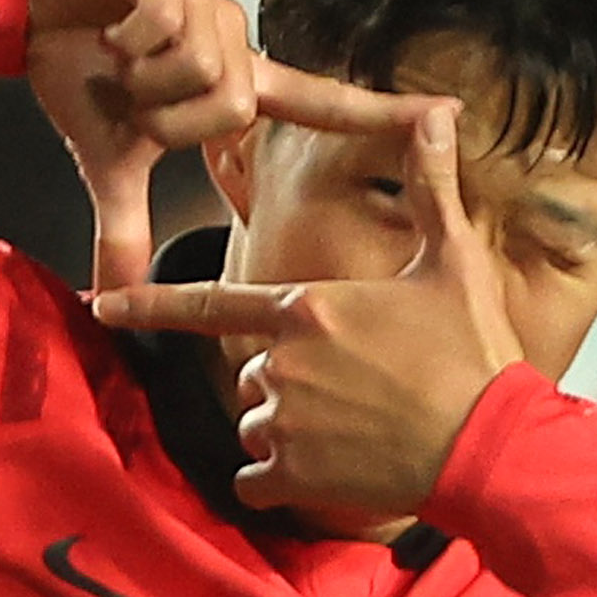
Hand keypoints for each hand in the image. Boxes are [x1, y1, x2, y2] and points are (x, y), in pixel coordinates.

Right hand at [25, 0, 425, 289]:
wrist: (24, 3)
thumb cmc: (78, 71)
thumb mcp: (109, 160)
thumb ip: (125, 227)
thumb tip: (113, 301)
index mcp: (236, 79)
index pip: (322, 102)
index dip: (380, 115)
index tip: (449, 116)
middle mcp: (234, 36)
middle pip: (233, 107)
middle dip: (169, 120)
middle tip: (132, 98)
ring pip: (201, 69)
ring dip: (144, 79)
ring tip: (118, 57)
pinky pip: (166, 26)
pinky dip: (126, 39)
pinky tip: (109, 25)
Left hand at [91, 104, 526, 519]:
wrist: (491, 444)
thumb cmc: (474, 352)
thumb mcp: (452, 260)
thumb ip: (428, 187)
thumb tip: (436, 113)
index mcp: (305, 307)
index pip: (207, 303)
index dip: (151, 305)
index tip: (104, 306)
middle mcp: (280, 361)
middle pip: (249, 371)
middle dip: (286, 382)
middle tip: (356, 388)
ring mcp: (283, 421)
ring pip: (253, 424)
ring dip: (286, 432)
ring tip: (354, 430)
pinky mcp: (293, 476)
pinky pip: (254, 482)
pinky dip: (278, 483)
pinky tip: (329, 471)